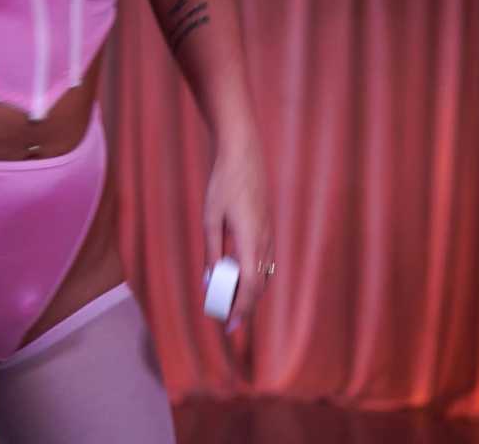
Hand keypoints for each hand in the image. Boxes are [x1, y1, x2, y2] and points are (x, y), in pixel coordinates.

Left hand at [203, 136, 273, 331]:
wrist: (243, 154)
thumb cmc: (224, 184)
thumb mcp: (211, 219)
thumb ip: (211, 251)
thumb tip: (209, 279)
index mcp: (251, 240)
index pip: (249, 286)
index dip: (240, 309)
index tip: (230, 325)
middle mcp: (265, 241)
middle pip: (259, 285)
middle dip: (245, 306)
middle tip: (228, 319)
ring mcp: (269, 233)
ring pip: (264, 274)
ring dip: (250, 292)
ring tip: (232, 301)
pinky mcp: (267, 227)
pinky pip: (265, 261)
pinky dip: (255, 276)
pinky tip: (241, 276)